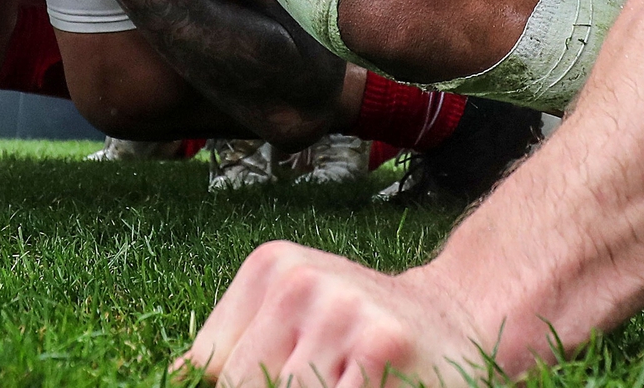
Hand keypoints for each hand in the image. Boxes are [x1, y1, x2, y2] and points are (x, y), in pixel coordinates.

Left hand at [176, 241, 489, 386]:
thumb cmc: (372, 344)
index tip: (291, 372)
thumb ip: (236, 355)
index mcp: (273, 268)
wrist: (470, 321)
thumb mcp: (295, 328)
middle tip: (331, 374)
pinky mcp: (377, 343)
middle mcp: (301, 280)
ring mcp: (340, 309)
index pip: (205, 367)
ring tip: (353, 379)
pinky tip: (376, 381)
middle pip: (239, 384)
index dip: (243, 382)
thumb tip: (173, 376)